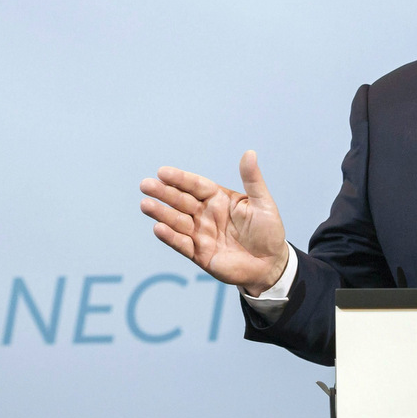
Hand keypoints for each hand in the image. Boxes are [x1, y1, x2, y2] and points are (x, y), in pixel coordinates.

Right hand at [140, 150, 288, 295]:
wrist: (271, 265)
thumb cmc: (268, 231)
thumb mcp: (263, 203)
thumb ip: (253, 180)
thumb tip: (249, 152)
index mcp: (218, 199)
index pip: (195, 185)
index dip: (180, 179)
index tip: (162, 172)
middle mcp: (205, 214)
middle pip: (181, 201)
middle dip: (163, 193)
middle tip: (145, 185)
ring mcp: (200, 234)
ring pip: (177, 221)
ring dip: (161, 213)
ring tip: (146, 205)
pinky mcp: (199, 254)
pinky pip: (182, 244)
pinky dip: (170, 237)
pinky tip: (158, 228)